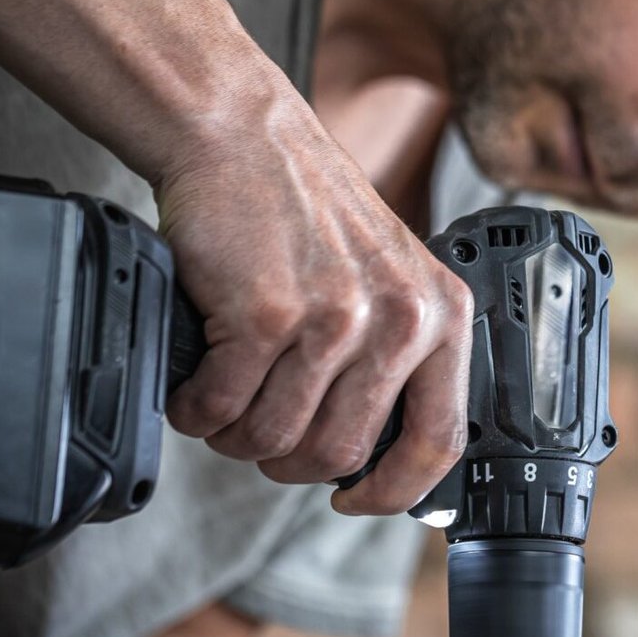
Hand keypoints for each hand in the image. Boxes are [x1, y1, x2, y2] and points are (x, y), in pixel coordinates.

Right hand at [157, 95, 471, 514]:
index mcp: (443, 316)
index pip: (439, 441)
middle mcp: (401, 321)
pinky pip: (222, 407)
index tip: (354, 500)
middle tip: (257, 431)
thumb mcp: (391, 279)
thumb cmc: (306, 213)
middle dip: (285, 460)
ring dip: (234, 436)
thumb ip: (398, 357)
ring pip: (274, 438)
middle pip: (339, 453)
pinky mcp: (267, 314)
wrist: (242, 136)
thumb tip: (374, 458)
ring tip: (223, 401)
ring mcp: (337, 319)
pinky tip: (194, 383)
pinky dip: (195, 410)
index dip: (394, 491)